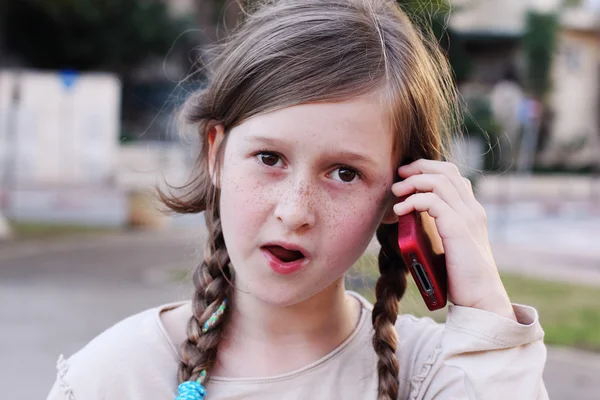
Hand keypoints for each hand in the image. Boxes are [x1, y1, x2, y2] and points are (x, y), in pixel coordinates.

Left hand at [391, 159, 515, 320]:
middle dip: (419, 167)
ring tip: (396, 191)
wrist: (481, 300)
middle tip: (398, 175)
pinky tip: (400, 210)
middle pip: (446, 171)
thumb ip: (437, 227)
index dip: (429, 168)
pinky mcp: (458, 229)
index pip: (453, 175)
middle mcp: (472, 210)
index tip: (406, 174)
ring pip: (439, 182)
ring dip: (413, 182)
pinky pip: (433, 202)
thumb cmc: (461, 277)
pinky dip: (413, 200)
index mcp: (471, 212)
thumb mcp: (448, 245)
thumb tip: (410, 216)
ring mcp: (467, 218)